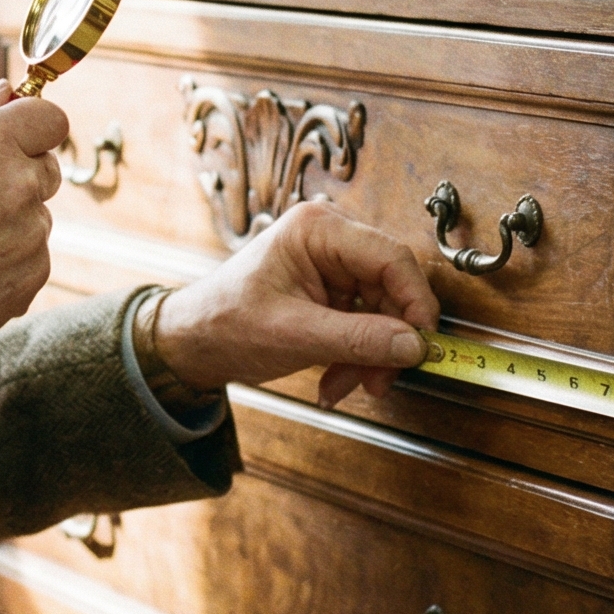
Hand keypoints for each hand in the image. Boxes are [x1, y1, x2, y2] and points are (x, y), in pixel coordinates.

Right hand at [0, 82, 70, 371]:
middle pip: (46, 163)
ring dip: (10, 217)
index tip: (13, 134)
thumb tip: (4, 92)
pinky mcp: (34, 276)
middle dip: (17, 170)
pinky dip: (8, 257)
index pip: (50, 116)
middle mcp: (19, 186)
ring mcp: (31, 235)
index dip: (32, 123)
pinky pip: (33, 252)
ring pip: (37, 211)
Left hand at [152, 201, 442, 408]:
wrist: (192, 342)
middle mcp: (329, 240)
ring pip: (382, 311)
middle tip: (382, 378)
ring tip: (347, 384)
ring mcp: (332, 267)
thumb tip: (412, 345)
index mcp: (317, 229)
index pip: (391, 257)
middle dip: (387, 339)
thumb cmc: (223, 322)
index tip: (421, 343)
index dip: (414, 302)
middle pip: (391, 287)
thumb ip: (356, 339)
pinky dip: (356, 356)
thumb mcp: (293, 334)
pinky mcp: (331, 293)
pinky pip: (364, 324)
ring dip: (370, 355)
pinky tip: (335, 379)